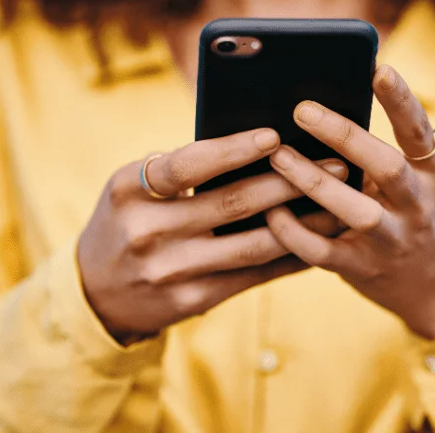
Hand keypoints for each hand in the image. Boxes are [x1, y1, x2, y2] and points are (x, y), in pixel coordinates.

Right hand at [78, 128, 346, 342]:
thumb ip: (177, 167)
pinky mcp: (191, 300)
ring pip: (251, 244)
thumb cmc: (126, 219)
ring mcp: (170, 271)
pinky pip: (251, 275)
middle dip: (289, 181)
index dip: (232, 149)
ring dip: (302, 222)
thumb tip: (256, 144)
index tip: (274, 135)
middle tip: (335, 162)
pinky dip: (287, 256)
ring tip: (339, 201)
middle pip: (231, 203)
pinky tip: (317, 239)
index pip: (186, 164)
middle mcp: (147, 231)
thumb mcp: (131, 187)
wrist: (95, 292)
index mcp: (129, 190)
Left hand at [265, 65, 434, 339]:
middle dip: (343, 135)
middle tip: (301, 109)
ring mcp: (391, 240)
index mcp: (433, 173)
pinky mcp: (363, 269)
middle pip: (384, 165)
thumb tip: (334, 102)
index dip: (401, 100)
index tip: (379, 69)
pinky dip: (294, 232)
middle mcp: (417, 204)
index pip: (419, 130)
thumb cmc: (421, 215)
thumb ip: (389, 149)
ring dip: (312, 181)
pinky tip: (270, 211)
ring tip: (277, 154)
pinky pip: (322, 251)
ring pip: (353, 209)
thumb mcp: (424, 180)